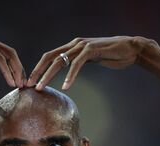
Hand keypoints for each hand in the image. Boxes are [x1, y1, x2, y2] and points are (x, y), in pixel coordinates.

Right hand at [0, 30, 24, 92]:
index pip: (5, 57)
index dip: (12, 69)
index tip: (17, 82)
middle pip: (10, 55)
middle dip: (19, 69)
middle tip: (23, 84)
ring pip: (9, 56)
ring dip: (16, 70)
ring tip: (19, 84)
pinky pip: (0, 59)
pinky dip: (7, 71)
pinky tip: (10, 81)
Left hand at [27, 36, 152, 89]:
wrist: (131, 49)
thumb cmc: (112, 55)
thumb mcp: (91, 60)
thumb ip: (79, 63)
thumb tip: (68, 73)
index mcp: (72, 46)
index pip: (50, 56)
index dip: (38, 68)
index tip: (30, 81)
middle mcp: (74, 44)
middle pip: (50, 57)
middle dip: (37, 72)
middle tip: (28, 85)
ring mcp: (83, 45)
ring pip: (60, 60)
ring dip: (48, 75)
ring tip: (41, 87)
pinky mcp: (92, 50)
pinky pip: (77, 64)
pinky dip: (70, 75)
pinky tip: (65, 86)